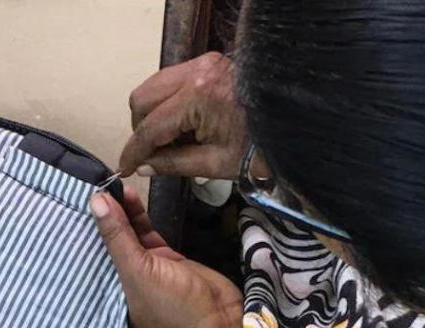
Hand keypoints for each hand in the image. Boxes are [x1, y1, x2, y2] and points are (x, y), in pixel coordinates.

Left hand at [91, 188, 242, 327]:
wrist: (220, 321)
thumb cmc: (173, 303)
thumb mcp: (139, 270)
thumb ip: (118, 236)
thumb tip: (95, 202)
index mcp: (113, 291)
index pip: (93, 255)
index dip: (86, 229)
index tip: (77, 198)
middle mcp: (128, 279)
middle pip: (111, 244)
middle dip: (105, 218)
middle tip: (96, 185)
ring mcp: (150, 269)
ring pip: (131, 236)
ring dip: (124, 214)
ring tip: (114, 187)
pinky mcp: (169, 259)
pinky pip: (149, 235)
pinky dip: (140, 218)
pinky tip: (132, 197)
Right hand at [119, 52, 250, 179]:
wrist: (300, 126)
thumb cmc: (263, 148)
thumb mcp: (216, 163)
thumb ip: (173, 164)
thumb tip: (144, 167)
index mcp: (199, 97)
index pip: (151, 127)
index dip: (134, 151)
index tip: (125, 168)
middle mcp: (197, 72)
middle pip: (142, 98)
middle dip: (141, 129)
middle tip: (151, 155)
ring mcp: (203, 63)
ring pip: (154, 86)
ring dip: (152, 115)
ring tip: (170, 142)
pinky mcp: (210, 62)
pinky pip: (173, 81)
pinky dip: (169, 103)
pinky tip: (183, 126)